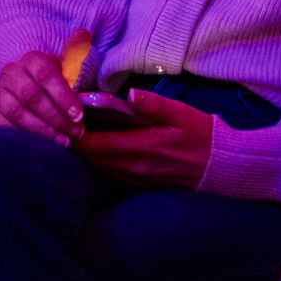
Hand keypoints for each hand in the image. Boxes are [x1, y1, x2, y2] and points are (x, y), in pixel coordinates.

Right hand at [0, 49, 86, 144]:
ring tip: (61, 142)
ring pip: (17, 112)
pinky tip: (40, 146)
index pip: (46, 75)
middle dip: (56, 117)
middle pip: (31, 95)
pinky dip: (24, 137)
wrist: (18, 90)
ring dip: (41, 129)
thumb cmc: (47, 84)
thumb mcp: (62, 69)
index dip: (63, 96)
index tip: (78, 115)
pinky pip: (4, 126)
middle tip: (74, 133)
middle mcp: (11, 72)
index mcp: (31, 59)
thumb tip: (83, 35)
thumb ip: (74, 56)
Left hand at [78, 89, 212, 187]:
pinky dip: (98, 163)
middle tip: (62, 127)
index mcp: (141, 148)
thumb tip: (132, 94)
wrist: (218, 165)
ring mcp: (136, 180)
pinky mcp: (139, 186)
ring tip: (73, 137)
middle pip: (92, 159)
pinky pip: (110, 175)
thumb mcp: (179, 113)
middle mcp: (133, 168)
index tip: (65, 122)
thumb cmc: (199, 134)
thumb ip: (153, 105)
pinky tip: (95, 152)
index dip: (77, 136)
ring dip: (85, 156)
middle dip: (75, 145)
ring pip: (99, 169)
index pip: (97, 145)